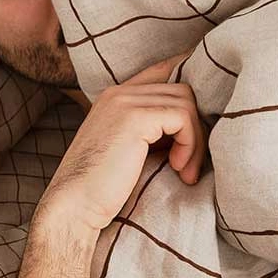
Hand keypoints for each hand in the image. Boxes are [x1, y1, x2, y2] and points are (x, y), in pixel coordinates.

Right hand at [36, 50, 206, 236]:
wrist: (74, 207)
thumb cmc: (102, 190)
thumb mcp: (129, 152)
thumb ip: (152, 133)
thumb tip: (193, 128)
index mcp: (114, 97)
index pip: (162, 70)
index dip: (189, 80)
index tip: (203, 113)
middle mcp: (118, 92)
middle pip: (182, 90)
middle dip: (196, 128)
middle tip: (189, 165)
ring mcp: (124, 102)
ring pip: (186, 103)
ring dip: (195, 140)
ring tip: (185, 171)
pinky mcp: (134, 118)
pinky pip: (183, 118)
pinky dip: (190, 144)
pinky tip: (179, 169)